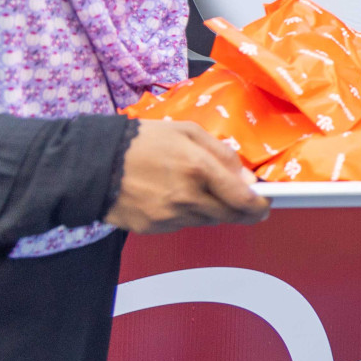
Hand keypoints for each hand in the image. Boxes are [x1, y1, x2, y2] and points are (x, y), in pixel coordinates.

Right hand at [104, 120, 269, 234]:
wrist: (94, 163)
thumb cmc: (142, 141)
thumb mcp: (188, 132)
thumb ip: (222, 154)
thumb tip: (247, 178)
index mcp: (198, 168)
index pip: (242, 198)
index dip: (259, 204)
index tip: (266, 203)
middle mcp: (187, 197)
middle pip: (230, 216)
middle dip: (244, 211)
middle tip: (249, 205)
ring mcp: (169, 216)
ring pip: (207, 221)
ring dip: (214, 210)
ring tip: (200, 190)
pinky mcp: (154, 228)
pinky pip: (183, 225)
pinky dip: (188, 214)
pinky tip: (175, 197)